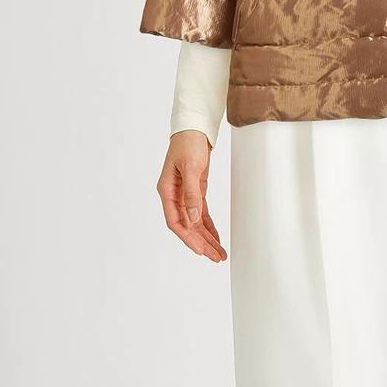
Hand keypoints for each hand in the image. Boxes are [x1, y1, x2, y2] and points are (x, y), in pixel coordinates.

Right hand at [156, 130, 227, 261]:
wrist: (194, 129)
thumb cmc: (188, 144)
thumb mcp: (191, 168)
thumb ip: (192, 194)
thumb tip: (193, 218)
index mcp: (167, 191)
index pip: (175, 222)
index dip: (187, 238)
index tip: (200, 250)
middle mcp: (174, 196)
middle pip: (187, 226)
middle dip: (201, 243)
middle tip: (215, 258)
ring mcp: (185, 195)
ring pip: (195, 223)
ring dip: (207, 238)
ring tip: (218, 254)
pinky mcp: (196, 191)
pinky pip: (201, 214)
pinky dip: (209, 226)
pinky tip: (216, 238)